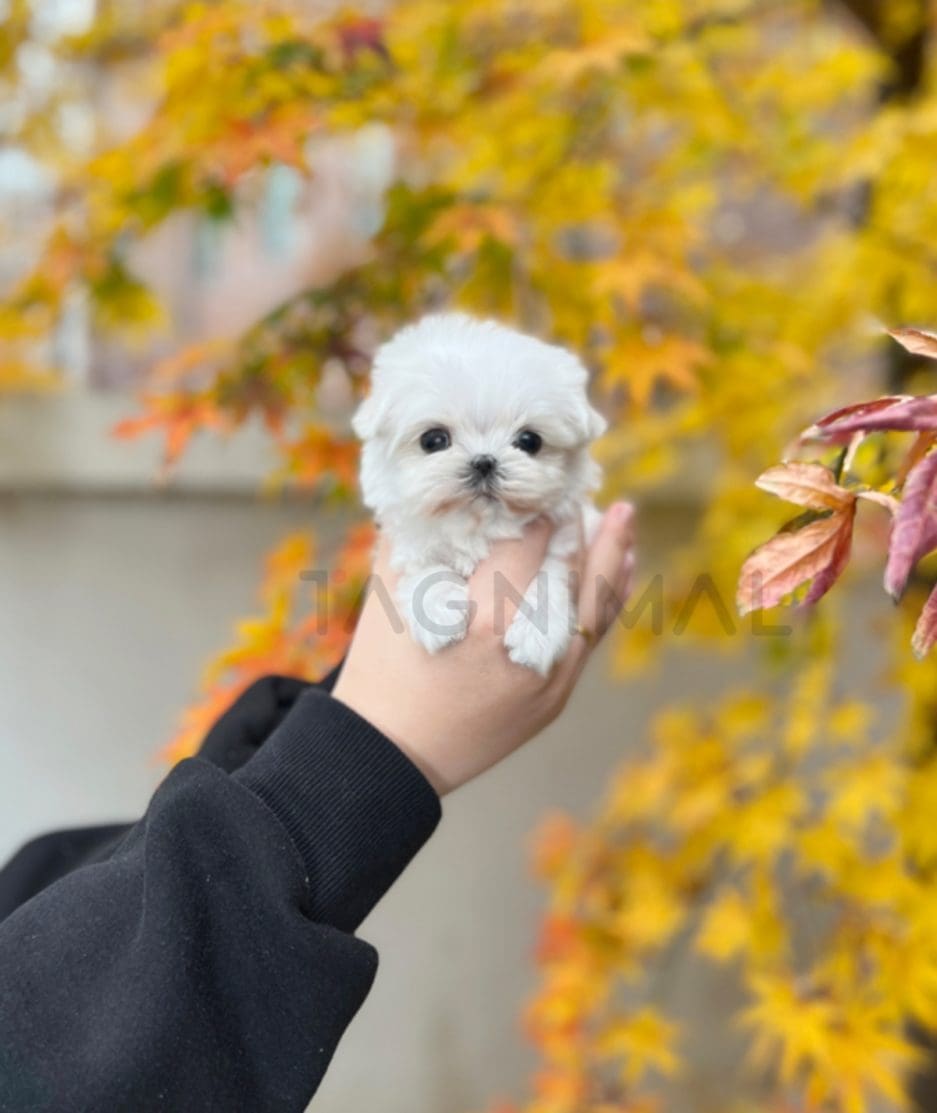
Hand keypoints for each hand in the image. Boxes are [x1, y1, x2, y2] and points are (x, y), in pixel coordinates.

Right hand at [331, 502, 635, 794]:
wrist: (388, 756)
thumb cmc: (381, 671)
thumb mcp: (389, 596)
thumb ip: (417, 539)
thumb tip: (446, 497)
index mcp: (485, 615)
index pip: (527, 542)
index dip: (536, 507)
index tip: (538, 485)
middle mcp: (527, 645)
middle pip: (572, 569)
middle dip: (583, 525)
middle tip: (585, 489)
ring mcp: (549, 677)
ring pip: (597, 605)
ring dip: (613, 557)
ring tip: (622, 517)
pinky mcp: (554, 699)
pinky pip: (591, 640)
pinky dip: (607, 602)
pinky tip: (618, 573)